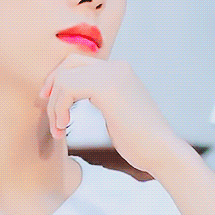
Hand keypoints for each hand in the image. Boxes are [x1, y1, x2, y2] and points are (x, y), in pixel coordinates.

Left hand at [39, 54, 186, 172]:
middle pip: (68, 63)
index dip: (59, 82)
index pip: (78, 62)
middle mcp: (116, 66)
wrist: (161, 152)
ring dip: (54, 107)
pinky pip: (67, 88)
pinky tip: (63, 127)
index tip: (53, 108)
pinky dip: (58, 109)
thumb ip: (98, 97)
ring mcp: (112, 74)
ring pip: (64, 78)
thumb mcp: (115, 112)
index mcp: (119, 70)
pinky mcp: (107, 87)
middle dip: (53, 89)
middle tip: (53, 118)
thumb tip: (69, 96)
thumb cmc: (138, 141)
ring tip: (59, 130)